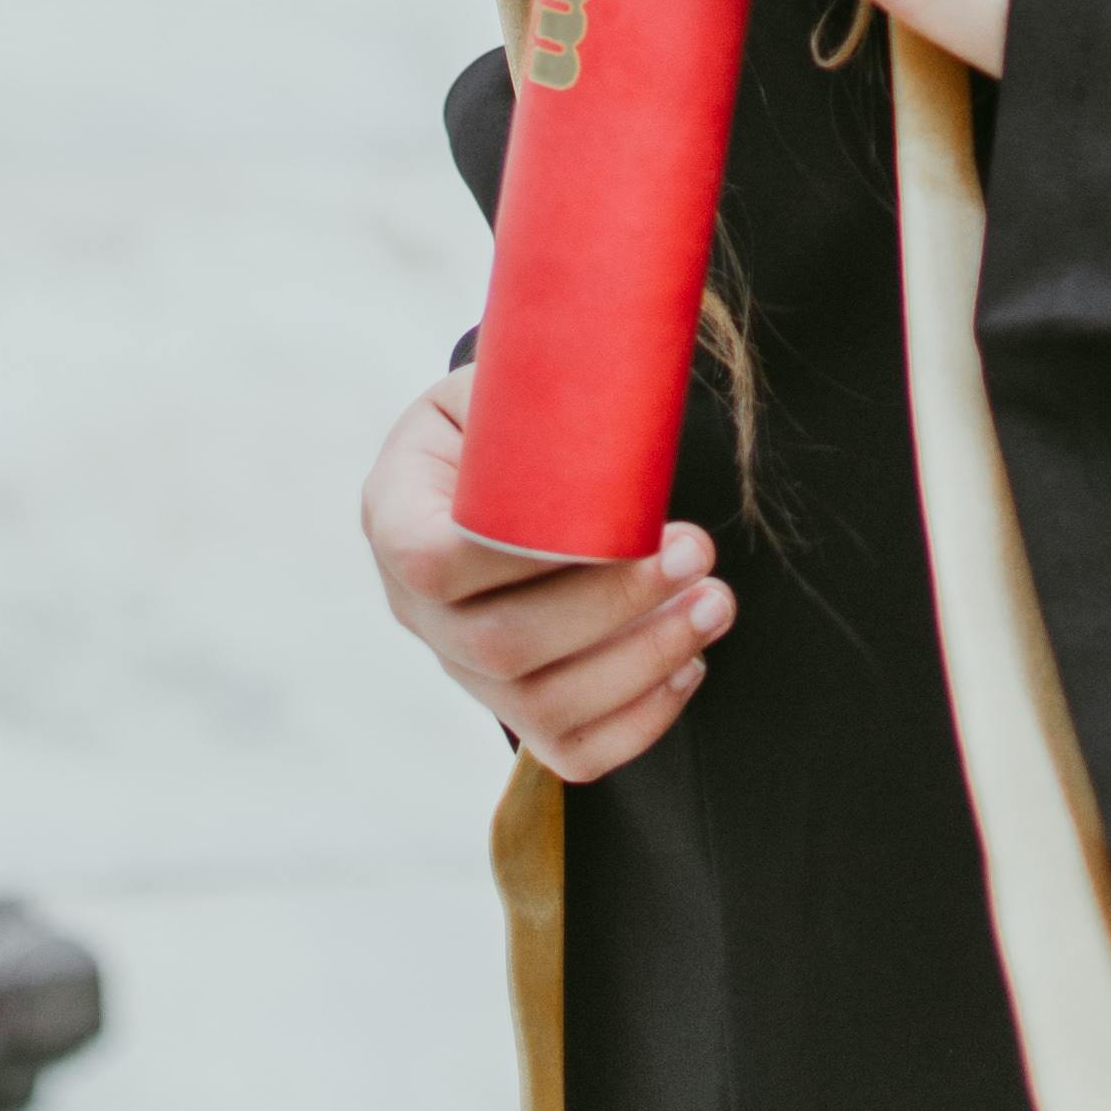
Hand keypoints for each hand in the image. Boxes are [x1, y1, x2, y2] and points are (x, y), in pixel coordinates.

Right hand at [361, 369, 735, 780]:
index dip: (528, 556)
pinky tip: (690, 665)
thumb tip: (622, 358)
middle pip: (500, 647)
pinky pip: (568, 752)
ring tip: (716, 603)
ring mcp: (460, 670)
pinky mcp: (512, 709)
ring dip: (642, 663)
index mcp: (394, 517)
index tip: (623, 524)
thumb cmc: (510, 417)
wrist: (495, 468)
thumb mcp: (502, 382)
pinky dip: (638, 723)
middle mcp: (414, 610)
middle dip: (612, 608)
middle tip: (699, 552)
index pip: (437, 561)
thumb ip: (538, 385)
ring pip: (538, 709)